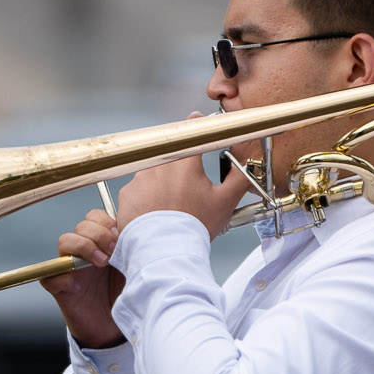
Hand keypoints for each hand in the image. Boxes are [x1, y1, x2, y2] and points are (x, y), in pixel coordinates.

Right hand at [42, 209, 125, 347]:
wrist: (114, 330)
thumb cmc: (125, 297)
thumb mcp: (134, 270)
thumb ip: (133, 251)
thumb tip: (142, 232)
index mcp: (102, 244)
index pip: (95, 218)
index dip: (106, 222)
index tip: (122, 235)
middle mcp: (84, 253)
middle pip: (81, 226)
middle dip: (99, 234)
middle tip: (114, 251)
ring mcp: (70, 269)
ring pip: (65, 241)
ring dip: (83, 247)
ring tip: (101, 263)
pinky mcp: (60, 289)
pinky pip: (49, 275)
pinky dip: (62, 276)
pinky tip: (78, 285)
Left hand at [115, 123, 249, 239]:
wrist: (165, 251)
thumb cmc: (193, 227)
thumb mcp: (224, 202)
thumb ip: (239, 179)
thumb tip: (246, 166)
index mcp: (184, 162)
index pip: (192, 130)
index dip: (197, 126)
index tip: (198, 123)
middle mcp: (159, 165)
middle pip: (171, 153)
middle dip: (180, 164)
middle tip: (188, 183)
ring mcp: (140, 178)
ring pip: (154, 171)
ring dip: (162, 182)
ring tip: (172, 204)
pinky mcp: (127, 194)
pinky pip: (139, 189)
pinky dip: (147, 197)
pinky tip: (157, 211)